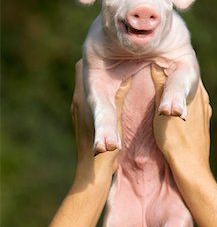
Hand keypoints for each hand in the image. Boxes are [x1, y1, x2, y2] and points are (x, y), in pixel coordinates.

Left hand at [71, 60, 130, 184]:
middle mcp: (77, 102)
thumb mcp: (116, 120)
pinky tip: (114, 95)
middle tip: (120, 59)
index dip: (96, 57)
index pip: (82, 66)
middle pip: (84, 72)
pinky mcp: (81, 121)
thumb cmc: (105, 151)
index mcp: (83, 100)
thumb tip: (130, 76)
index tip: (114, 52)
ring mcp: (77, 112)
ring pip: (87, 86)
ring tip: (119, 72)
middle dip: (100, 65)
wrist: (91, 174)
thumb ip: (121, 98)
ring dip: (101, 79)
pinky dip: (101, 92)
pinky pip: (90, 98)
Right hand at [151, 64, 211, 172]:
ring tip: (160, 94)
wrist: (191, 167)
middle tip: (152, 77)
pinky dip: (179, 106)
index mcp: (197, 91)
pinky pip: (189, 108)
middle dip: (171, 79)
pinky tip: (171, 113)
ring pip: (187, 96)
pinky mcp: (203, 124)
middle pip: (184, 82)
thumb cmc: (175, 140)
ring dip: (175, 94)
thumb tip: (155, 65)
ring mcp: (205, 112)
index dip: (167, 66)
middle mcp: (204, 99)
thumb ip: (161, 87)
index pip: (181, 70)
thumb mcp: (161, 111)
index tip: (152, 63)